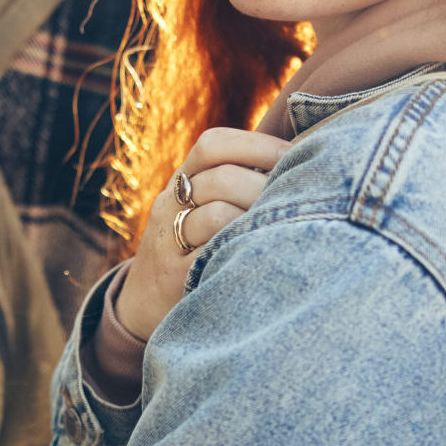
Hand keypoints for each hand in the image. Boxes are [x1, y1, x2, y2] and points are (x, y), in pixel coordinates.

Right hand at [115, 127, 289, 337]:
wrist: (143, 300)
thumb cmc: (193, 247)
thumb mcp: (201, 207)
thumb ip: (238, 182)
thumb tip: (302, 157)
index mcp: (182, 181)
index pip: (213, 145)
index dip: (256, 145)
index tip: (292, 155)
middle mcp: (170, 204)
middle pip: (221, 179)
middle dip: (265, 186)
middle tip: (298, 199)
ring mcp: (169, 240)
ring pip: (217, 215)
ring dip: (257, 219)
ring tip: (285, 228)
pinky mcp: (175, 276)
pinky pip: (212, 256)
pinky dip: (242, 250)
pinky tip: (265, 253)